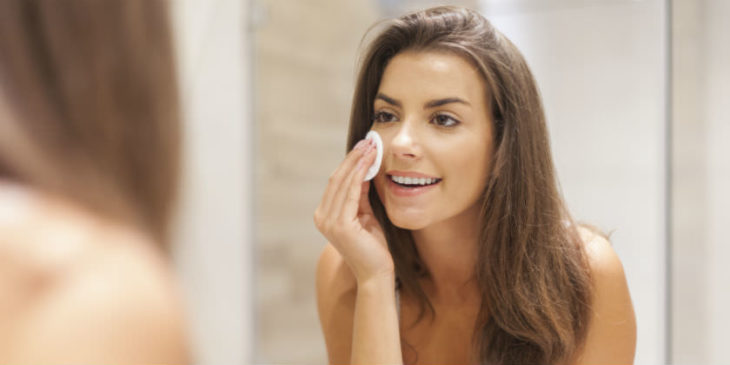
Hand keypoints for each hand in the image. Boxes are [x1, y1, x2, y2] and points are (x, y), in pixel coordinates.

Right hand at [313, 137, 393, 283]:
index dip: (349, 163)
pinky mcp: (341, 225)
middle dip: (354, 158)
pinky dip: (361, 175)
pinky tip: (370, 163)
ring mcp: (329, 222)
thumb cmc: (373, 246)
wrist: (376, 273)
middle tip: (368, 141)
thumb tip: (364, 170)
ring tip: (371, 147)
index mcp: (324, 215)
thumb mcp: (365, 215)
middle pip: (337, 179)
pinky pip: (351, 192)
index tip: (364, 147)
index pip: (336, 182)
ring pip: (343, 182)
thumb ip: (361, 196)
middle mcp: (322, 217)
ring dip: (358, 162)